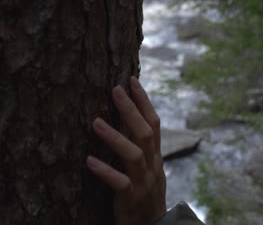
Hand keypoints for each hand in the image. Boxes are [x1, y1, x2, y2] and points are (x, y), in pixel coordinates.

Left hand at [86, 76, 166, 224]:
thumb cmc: (146, 191)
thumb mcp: (147, 166)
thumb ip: (140, 146)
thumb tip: (126, 119)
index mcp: (155, 155)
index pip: (154, 123)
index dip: (144, 102)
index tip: (131, 81)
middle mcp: (153, 164)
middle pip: (145, 133)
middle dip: (131, 110)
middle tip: (115, 89)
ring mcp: (144, 181)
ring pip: (134, 155)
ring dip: (115, 138)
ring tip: (95, 122)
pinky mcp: (133, 198)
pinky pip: (121, 184)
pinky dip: (106, 171)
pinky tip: (89, 161)